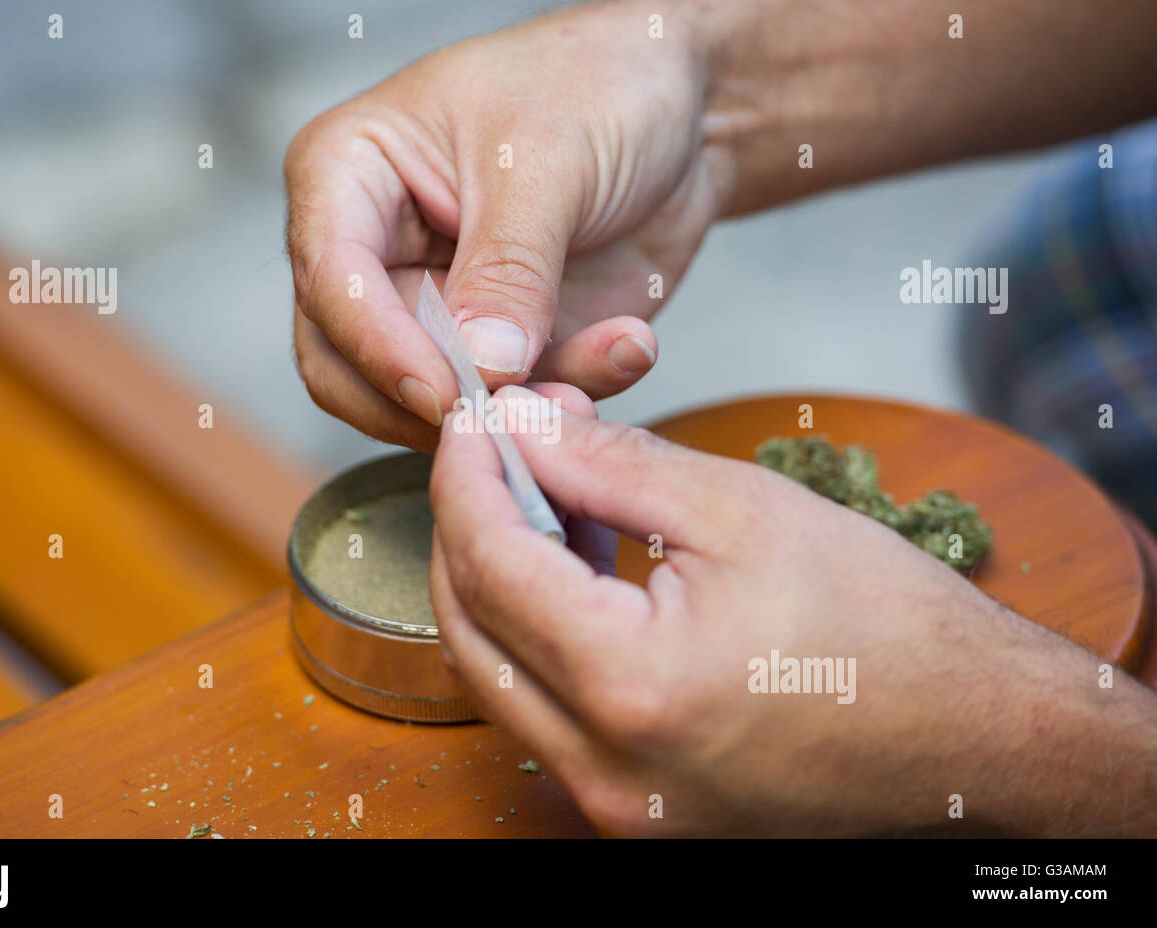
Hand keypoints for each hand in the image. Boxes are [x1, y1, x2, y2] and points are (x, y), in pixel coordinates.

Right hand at [284, 0, 725, 449]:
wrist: (681, 112)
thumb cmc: (595, 84)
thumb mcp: (547, 161)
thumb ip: (509, 267)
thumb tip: (483, 364)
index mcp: (348, 176)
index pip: (331, 282)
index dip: (379, 347)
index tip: (447, 390)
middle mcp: (374, 252)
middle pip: (350, 367)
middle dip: (438, 399)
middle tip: (518, 407)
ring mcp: (434, 306)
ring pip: (430, 403)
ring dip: (516, 405)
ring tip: (605, 365)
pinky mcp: (495, 348)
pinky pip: (510, 403)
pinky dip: (569, 392)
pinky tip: (627, 347)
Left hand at [428, 385, 1156, 835]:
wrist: (978, 737)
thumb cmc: (888, 626)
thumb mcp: (741, 511)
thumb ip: (609, 463)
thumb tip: (521, 426)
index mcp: (633, 690)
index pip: (490, 564)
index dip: (467, 477)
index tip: (472, 418)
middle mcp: (608, 770)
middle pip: (470, 625)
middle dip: (466, 525)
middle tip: (497, 451)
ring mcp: (618, 804)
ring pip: (499, 674)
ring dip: (500, 577)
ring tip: (548, 495)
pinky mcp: (637, 809)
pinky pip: (548, 711)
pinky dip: (542, 631)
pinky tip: (579, 564)